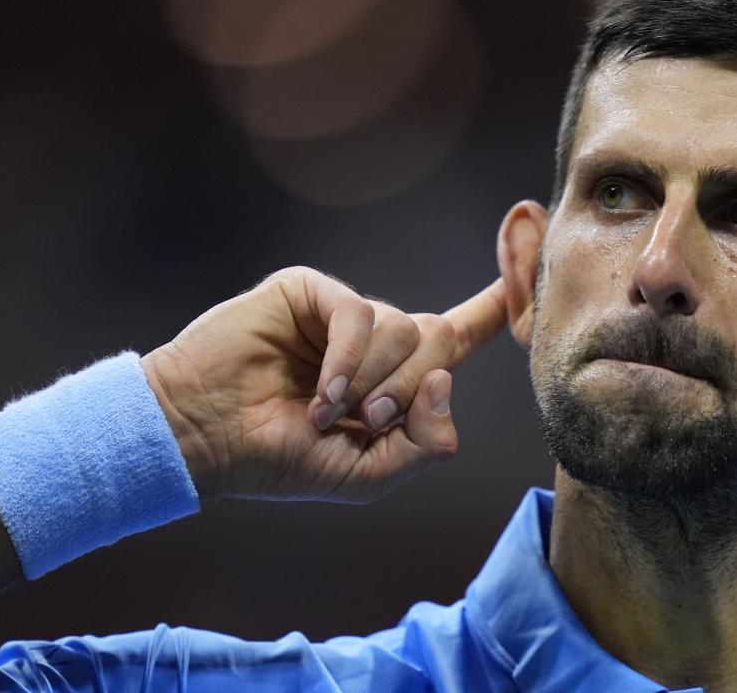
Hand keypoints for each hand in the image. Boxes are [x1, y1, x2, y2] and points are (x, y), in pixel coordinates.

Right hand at [140, 267, 505, 502]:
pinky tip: (320, 394)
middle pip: (440, 338)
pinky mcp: (310, 292)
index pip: (460, 333)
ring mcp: (343, 313)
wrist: (205, 438)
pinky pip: (359, 314)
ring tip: (327, 412)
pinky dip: (347, 362)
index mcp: (396, 377)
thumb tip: (446, 379)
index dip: (498, 304)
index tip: (531, 262)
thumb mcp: (370, 473)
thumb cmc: (281, 459)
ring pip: (404, 330)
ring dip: (373, 383)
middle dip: (411, 390)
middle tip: (367, 421)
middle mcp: (376, 339)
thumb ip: (426, 443)